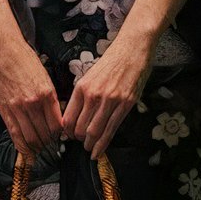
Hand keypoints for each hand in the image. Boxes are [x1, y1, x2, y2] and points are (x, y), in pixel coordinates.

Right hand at [0, 36, 65, 156]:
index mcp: (47, 94)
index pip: (58, 125)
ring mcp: (18, 108)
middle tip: (50, 146)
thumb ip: (51, 99)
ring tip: (39, 148)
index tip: (60, 138)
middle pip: (45, 134)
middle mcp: (33, 103)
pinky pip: (15, 134)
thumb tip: (56, 118)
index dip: (60, 135)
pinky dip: (22, 146)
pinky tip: (26, 151)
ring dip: (37, 146)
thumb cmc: (25, 60)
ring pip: (31, 138)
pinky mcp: (5, 110)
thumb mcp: (45, 78)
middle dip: (49, 143)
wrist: (4, 51)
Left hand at [62, 28, 149, 158]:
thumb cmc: (112, 61)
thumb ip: (84, 95)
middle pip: (79, 128)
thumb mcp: (91, 75)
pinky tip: (99, 151)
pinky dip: (103, 144)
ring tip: (89, 149)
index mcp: (82, 87)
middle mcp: (93, 95)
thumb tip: (77, 115)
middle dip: (78, 140)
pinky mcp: (125, 104)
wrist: (132, 48)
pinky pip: (111, 129)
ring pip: (94, 132)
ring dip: (90, 145)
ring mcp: (110, 101)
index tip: (69, 137)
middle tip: (80, 144)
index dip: (67, 132)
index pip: (68, 118)